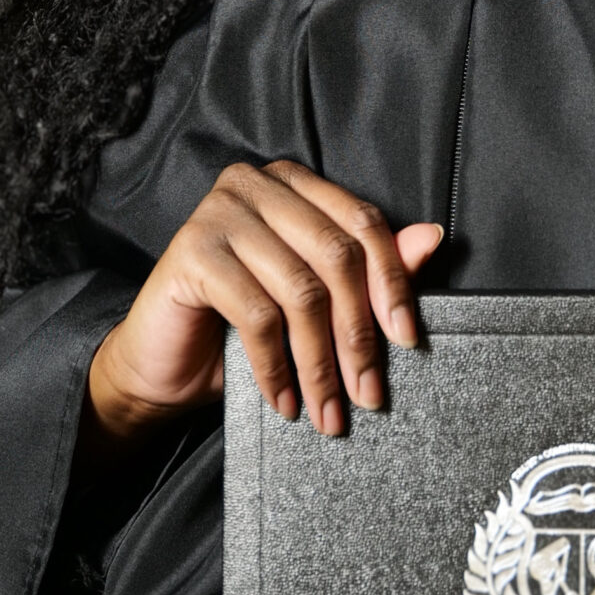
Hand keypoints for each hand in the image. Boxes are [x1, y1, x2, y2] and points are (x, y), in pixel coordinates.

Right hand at [84, 161, 442, 452]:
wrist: (162, 365)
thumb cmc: (242, 328)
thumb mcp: (317, 300)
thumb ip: (371, 267)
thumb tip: (433, 238)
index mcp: (293, 183)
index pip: (362, 224)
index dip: (393, 284)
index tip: (408, 342)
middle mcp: (255, 184)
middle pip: (336, 257)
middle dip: (359, 334)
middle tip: (369, 393)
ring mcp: (219, 213)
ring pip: (301, 292)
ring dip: (321, 363)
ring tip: (330, 410)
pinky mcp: (191, 252)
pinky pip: (257, 316)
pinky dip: (278, 368)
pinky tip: (285, 402)